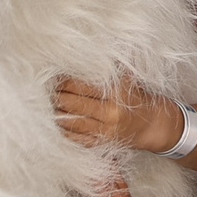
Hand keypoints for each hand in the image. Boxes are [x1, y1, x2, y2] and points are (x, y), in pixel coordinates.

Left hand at [52, 75, 181, 154]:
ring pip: (72, 122)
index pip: (82, 85)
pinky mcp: (101, 143)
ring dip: (56, 113)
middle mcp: (109, 112)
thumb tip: (84, 53)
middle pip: (73, 104)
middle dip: (57, 96)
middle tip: (46, 90)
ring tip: (47, 104)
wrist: (150, 123)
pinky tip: (56, 122)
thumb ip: (107, 68)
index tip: (55, 76)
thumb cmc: (134, 96)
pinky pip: (76, 138)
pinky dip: (63, 130)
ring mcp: (105, 130)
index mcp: (115, 92)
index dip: (65, 81)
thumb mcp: (126, 78)